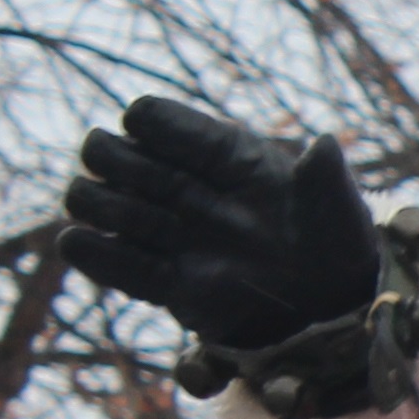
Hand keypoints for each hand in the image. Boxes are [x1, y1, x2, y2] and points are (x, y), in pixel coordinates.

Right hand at [59, 95, 379, 353]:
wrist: (329, 301)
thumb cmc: (333, 237)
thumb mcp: (337, 204)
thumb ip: (325, 176)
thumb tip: (324, 145)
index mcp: (220, 152)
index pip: (154, 118)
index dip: (146, 122)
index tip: (145, 128)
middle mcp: (181, 184)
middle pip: (109, 153)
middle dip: (117, 162)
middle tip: (154, 187)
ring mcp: (165, 230)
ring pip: (95, 201)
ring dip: (103, 206)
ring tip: (147, 224)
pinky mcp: (160, 279)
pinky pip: (106, 261)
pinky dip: (90, 252)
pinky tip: (82, 242)